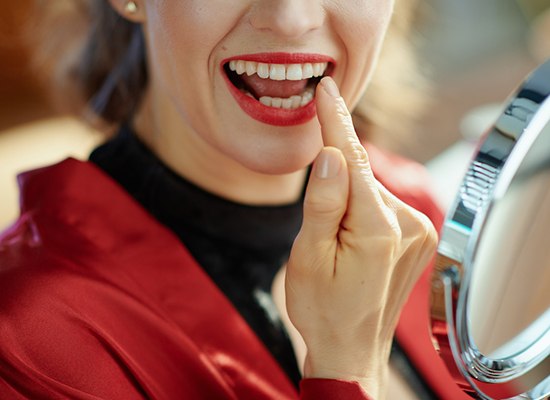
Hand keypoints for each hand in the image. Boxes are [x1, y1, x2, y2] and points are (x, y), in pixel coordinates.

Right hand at [285, 77, 437, 397]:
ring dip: (347, 200)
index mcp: (377, 229)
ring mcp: (419, 231)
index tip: (326, 89)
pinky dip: (361, 209)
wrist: (351, 349)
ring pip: (370, 190)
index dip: (334, 122)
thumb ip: (323, 202)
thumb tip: (331, 154)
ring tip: (333, 245)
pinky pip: (381, 205)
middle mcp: (409, 224)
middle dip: (333, 181)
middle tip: (316, 227)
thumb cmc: (322, 308)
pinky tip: (350, 240)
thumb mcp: (308, 256)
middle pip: (361, 176)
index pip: (353, 159)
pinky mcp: (418, 237)